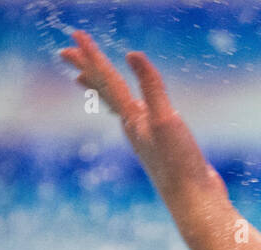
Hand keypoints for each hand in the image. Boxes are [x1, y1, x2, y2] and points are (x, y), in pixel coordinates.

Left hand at [59, 30, 226, 210]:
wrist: (194, 203)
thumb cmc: (180, 165)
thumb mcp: (167, 120)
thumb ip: (152, 87)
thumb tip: (131, 55)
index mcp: (133, 120)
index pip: (108, 80)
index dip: (93, 56)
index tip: (75, 34)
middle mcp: (134, 128)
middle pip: (105, 92)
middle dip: (87, 70)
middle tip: (65, 52)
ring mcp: (147, 140)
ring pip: (117, 107)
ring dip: (100, 90)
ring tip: (84, 81)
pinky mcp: (162, 150)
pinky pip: (136, 120)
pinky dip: (127, 108)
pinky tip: (132, 113)